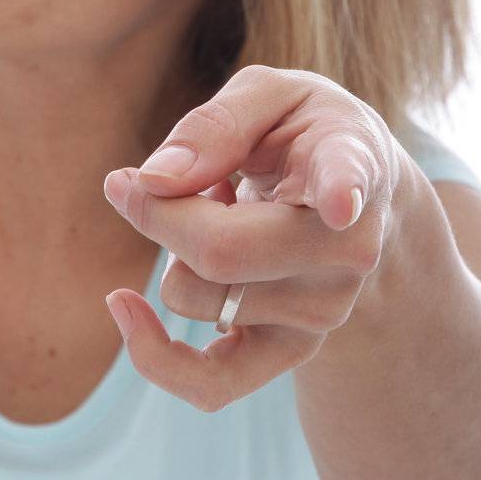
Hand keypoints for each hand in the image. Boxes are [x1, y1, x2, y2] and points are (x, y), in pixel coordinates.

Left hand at [101, 64, 408, 412]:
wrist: (357, 198)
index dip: (340, 191)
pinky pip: (211, 383)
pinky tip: (123, 305)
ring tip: (215, 212)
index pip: (349, 183)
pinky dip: (153, 353)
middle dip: (157, 210)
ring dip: (171, 248)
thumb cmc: (301, 133)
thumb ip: (215, 125)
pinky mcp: (290, 352)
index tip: (337, 202)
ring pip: (194, 295)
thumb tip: (153, 180)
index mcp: (350, 164)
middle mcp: (349, 251)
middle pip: (221, 251)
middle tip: (147, 177)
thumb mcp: (269, 96)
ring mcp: (323, 310)